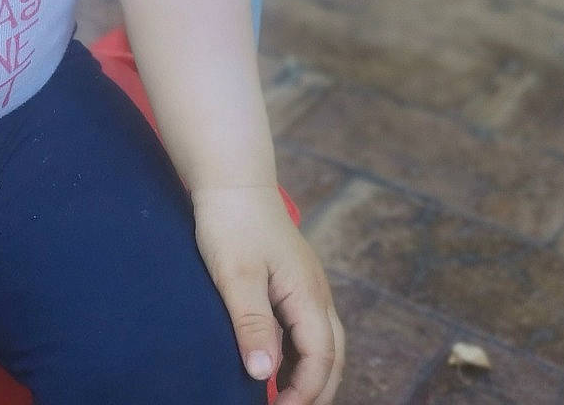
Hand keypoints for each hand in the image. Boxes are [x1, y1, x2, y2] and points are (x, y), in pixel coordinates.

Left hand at [192, 185, 343, 404]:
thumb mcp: (236, 275)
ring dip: (310, 373)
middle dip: (318, 390)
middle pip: (332, 354)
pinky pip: (305, 328)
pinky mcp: (293, 282)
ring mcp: (307, 287)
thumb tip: (262, 374)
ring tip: (285, 399)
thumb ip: (251, 324)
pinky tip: (277, 365)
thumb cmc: (231, 223)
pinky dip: (298, 354)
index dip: (305, 391)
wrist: (232, 180)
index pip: (321, 357)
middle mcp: (316, 293)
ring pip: (322, 342)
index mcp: (308, 294)